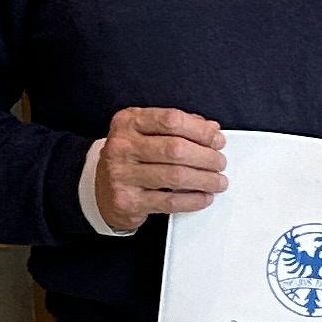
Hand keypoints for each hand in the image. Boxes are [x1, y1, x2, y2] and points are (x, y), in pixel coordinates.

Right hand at [96, 107, 224, 227]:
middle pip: (176, 149)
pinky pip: (169, 201)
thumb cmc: (131, 158)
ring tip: (218, 181)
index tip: (217, 140)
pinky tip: (204, 196)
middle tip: (220, 163)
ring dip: (205, 180)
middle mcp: (121, 146)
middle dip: (206, 157)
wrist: (101, 189)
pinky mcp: (127, 201)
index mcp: (128, 122)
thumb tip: (211, 129)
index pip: (171, 120)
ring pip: (175, 176)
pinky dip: (193, 200)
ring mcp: (121, 174)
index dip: (201, 131)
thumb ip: (178, 127)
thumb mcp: (147, 133)